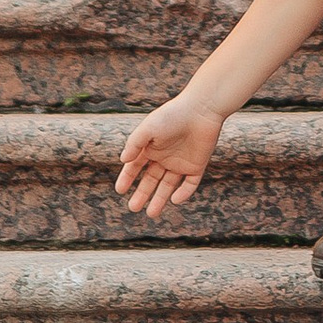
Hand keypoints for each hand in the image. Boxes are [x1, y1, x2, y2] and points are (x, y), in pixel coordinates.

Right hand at [115, 97, 229, 220]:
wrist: (202, 109)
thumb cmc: (173, 115)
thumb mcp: (148, 128)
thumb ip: (134, 144)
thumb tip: (123, 160)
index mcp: (151, 147)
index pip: (136, 166)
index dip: (127, 178)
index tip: (120, 190)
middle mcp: (164, 156)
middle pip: (151, 180)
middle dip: (142, 194)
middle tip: (133, 208)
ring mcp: (181, 162)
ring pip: (168, 186)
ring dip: (160, 199)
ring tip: (151, 214)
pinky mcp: (197, 166)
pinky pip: (189, 184)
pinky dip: (183, 193)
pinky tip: (175, 199)